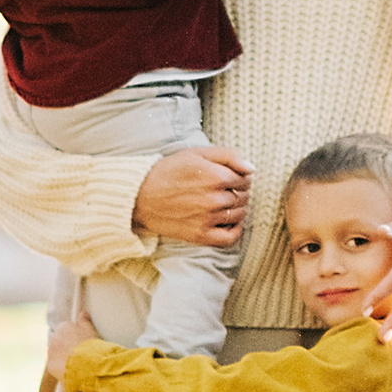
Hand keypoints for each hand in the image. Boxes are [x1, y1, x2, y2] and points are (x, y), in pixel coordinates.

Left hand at [47, 312, 97, 368]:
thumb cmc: (90, 345)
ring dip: (61, 356)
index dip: (71, 336)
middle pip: (58, 341)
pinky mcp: (50, 365)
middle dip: (64, 346)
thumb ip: (84, 321)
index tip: (78, 342)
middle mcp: (54, 338)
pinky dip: (60, 367)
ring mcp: (50, 352)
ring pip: (55, 353)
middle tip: (76, 353)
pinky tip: (70, 370)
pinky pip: (55, 365)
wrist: (87, 363)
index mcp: (63, 327)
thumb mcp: (89, 330)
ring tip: (74, 362)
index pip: (64, 329)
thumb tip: (82, 313)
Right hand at [133, 146, 249, 248]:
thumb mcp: (197, 153)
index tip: (230, 177)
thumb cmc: (169, 171)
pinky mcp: (200, 235)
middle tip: (226, 189)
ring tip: (223, 203)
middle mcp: (215, 199)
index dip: (240, 177)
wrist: (140, 196)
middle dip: (239, 192)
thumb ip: (228, 155)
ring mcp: (208, 219)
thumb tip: (251, 168)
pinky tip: (228, 223)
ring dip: (237, 209)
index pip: (245, 179)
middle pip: (243, 197)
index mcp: (216, 176)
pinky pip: (230, 238)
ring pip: (239, 215)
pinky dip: (235, 231)